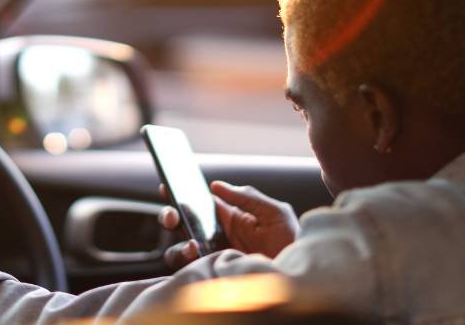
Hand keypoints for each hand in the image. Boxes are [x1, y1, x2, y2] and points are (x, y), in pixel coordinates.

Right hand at [159, 181, 297, 269]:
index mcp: (230, 218)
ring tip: (191, 244)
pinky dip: (186, 262)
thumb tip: (215, 186)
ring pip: (179, 248)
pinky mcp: (213, 274)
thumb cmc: (291, 243)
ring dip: (178, 243)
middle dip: (170, 216)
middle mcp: (217, 237)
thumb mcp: (275, 213)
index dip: (180, 194)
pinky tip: (196, 255)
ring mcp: (213, 257)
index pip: (199, 203)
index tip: (167, 186)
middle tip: (173, 216)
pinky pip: (189, 269)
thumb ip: (247, 197)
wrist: (297, 278)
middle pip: (182, 225)